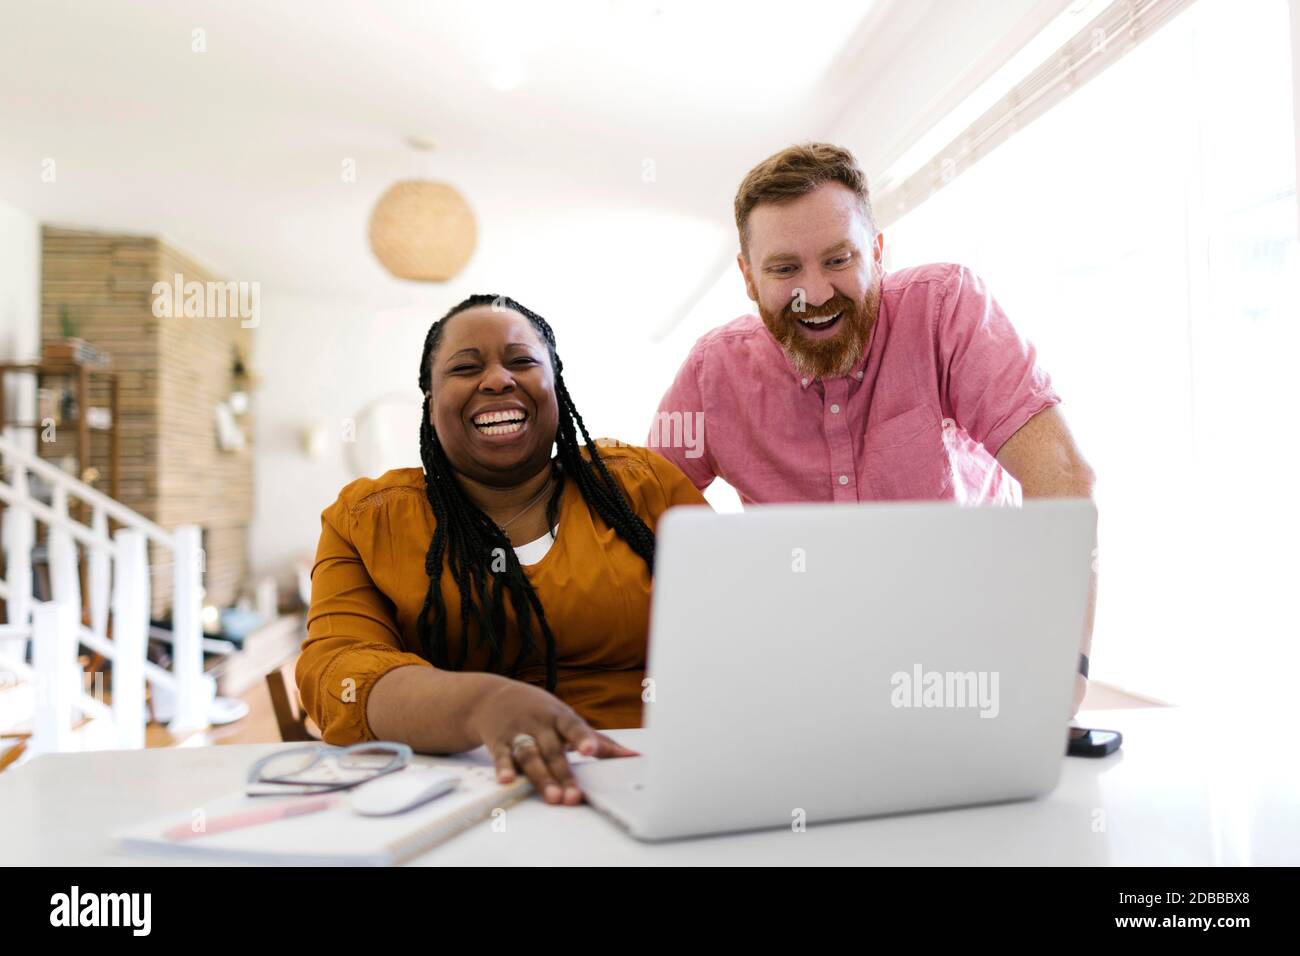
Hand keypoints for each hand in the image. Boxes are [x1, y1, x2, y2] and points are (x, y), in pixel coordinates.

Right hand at [467, 680, 638, 805]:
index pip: (573, 726)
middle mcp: (540, 724)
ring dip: (540, 777)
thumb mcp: (568, 719)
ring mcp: (518, 733)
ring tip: (552, 797)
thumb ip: (601, 741)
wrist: (493, 697)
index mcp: (560, 717)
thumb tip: (633, 756)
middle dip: (563, 774)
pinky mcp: (499, 743)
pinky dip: (504, 769)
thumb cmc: (541, 711)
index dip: (582, 738)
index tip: (590, 750)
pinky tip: (507, 781)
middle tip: (573, 796)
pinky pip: (501, 757)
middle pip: (552, 750)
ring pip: (530, 755)